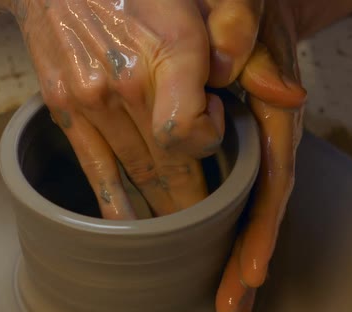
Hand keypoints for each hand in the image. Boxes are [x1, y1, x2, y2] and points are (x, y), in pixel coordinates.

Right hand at [9, 0, 224, 218]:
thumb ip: (242, 42)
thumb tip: (287, 96)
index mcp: (169, 48)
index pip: (191, 131)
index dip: (209, 137)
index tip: (213, 121)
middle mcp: (126, 80)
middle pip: (167, 160)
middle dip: (192, 196)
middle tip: (207, 221)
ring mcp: (89, 98)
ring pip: (135, 168)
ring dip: (160, 201)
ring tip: (177, 228)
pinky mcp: (64, 107)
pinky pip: (93, 165)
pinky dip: (113, 200)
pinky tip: (125, 227)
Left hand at [197, 0, 306, 311]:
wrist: (233, 6)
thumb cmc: (239, 7)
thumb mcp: (242, 10)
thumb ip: (245, 39)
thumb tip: (261, 84)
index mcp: (272, 112)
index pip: (271, 180)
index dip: (259, 226)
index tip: (248, 267)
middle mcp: (264, 137)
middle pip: (259, 207)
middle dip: (245, 256)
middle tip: (231, 305)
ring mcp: (247, 144)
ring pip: (243, 204)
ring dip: (232, 251)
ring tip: (225, 298)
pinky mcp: (229, 145)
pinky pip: (227, 189)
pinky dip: (218, 223)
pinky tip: (203, 250)